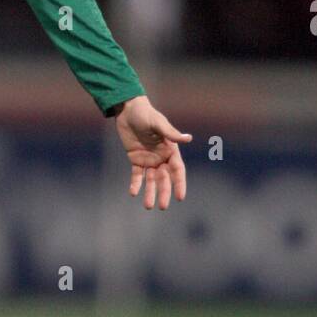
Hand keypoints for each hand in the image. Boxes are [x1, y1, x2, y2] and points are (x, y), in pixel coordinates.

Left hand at [114, 95, 190, 210]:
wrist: (128, 110)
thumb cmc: (146, 114)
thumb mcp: (158, 123)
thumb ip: (171, 133)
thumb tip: (188, 138)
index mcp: (170, 150)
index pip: (178, 170)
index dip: (179, 184)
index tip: (180, 197)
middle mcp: (161, 157)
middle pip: (164, 179)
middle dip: (164, 192)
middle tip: (162, 206)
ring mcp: (149, 160)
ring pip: (151, 180)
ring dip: (150, 193)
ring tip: (148, 206)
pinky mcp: (136, 159)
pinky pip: (137, 175)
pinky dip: (135, 184)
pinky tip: (133, 193)